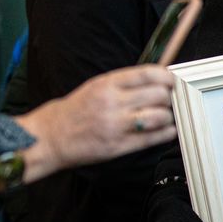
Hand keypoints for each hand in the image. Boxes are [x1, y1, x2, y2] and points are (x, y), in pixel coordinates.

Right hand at [16, 64, 176, 169]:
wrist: (50, 137)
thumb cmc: (77, 110)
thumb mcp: (97, 86)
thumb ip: (125, 83)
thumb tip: (158, 80)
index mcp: (107, 84)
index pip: (148, 74)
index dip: (167, 77)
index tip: (172, 81)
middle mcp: (112, 103)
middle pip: (158, 95)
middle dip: (169, 97)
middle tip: (169, 100)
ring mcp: (116, 126)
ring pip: (159, 117)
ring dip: (168, 116)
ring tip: (166, 116)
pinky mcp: (118, 146)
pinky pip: (151, 139)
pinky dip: (166, 133)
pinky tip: (168, 130)